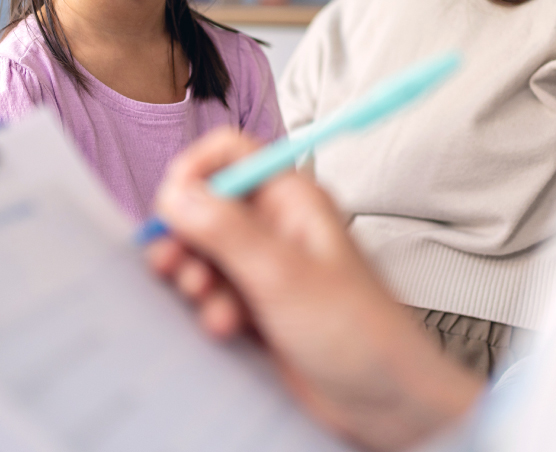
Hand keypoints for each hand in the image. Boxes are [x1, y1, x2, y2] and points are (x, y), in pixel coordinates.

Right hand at [147, 128, 482, 451]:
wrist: (385, 401)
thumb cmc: (360, 332)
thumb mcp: (282, 274)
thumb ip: (226, 230)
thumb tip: (177, 194)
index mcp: (292, 198)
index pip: (231, 154)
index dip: (195, 172)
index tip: (170, 205)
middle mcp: (277, 225)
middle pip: (208, 206)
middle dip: (187, 236)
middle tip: (178, 264)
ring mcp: (267, 266)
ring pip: (207, 253)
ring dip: (197, 277)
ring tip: (208, 300)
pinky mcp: (259, 305)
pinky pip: (216, 292)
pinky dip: (212, 306)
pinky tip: (226, 327)